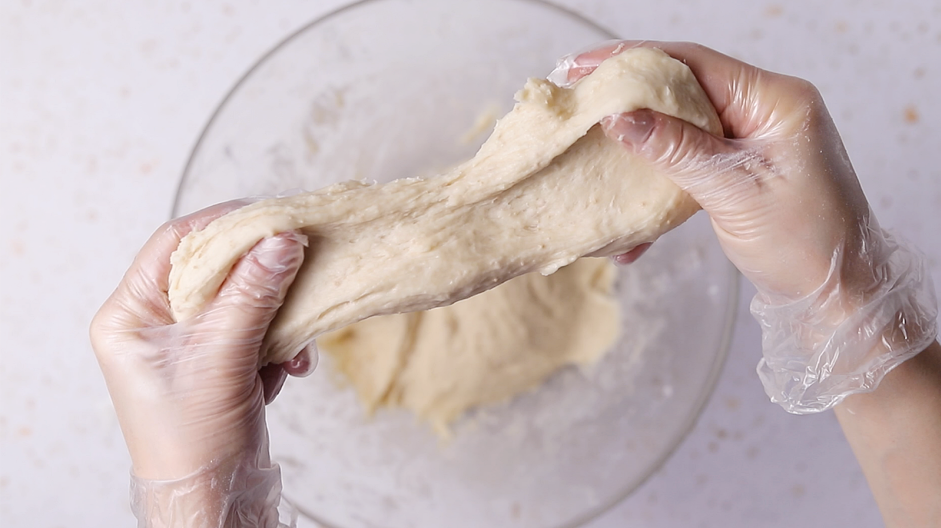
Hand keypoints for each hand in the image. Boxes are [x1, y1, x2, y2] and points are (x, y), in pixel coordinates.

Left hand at [90, 201, 311, 524]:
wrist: (216, 499)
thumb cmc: (193, 442)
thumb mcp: (221, 359)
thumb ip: (252, 295)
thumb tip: (282, 239)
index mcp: (130, 316)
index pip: (176, 245)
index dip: (224, 225)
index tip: (272, 217)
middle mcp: (157, 324)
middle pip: (217, 269)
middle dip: (263, 277)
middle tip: (300, 264)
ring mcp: (193, 343)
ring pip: (246, 299)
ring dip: (279, 319)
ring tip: (293, 350)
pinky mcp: (224, 361)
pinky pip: (261, 329)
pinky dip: (282, 347)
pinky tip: (288, 371)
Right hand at [553, 41, 935, 411]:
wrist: (838, 296)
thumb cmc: (806, 244)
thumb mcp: (734, 191)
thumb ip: (676, 148)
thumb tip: (619, 114)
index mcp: (776, 100)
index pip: (693, 63)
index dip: (633, 60)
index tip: (583, 68)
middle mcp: (765, 109)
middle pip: (683, 86)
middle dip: (628, 96)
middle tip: (576, 101)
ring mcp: (753, 138)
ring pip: (681, 122)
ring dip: (639, 138)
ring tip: (593, 143)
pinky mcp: (742, 166)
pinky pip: (689, 156)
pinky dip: (658, 174)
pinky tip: (631, 200)